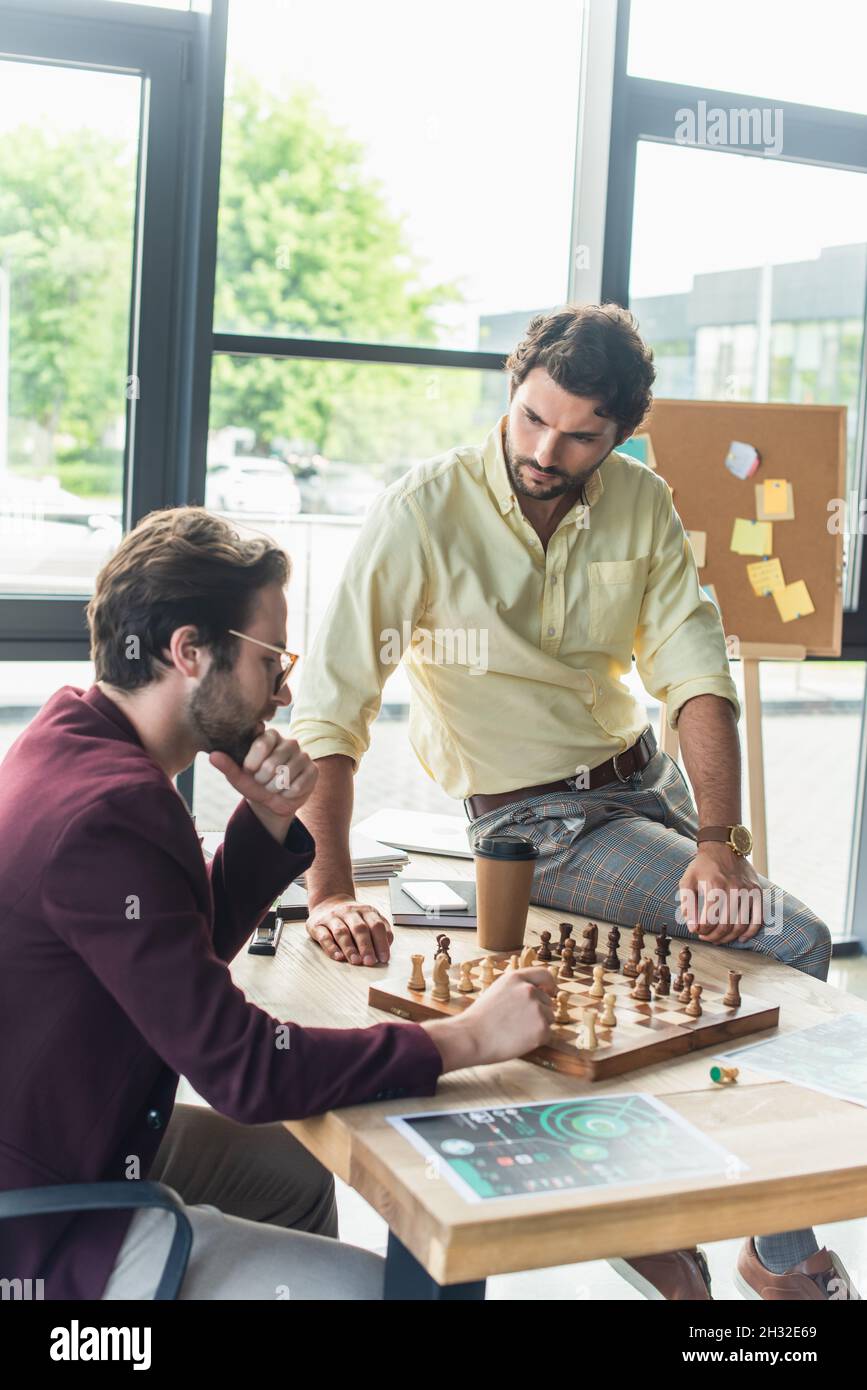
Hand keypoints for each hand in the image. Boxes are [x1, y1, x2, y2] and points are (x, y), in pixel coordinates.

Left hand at [209, 729, 317, 839]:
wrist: (273, 802)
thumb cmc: (254, 783)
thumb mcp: (239, 776)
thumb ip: (227, 766)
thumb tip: (212, 756)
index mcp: (269, 736)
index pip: (261, 743)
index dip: (252, 763)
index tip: (249, 770)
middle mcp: (289, 742)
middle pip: (272, 764)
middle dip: (263, 781)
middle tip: (263, 782)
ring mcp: (303, 755)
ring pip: (285, 776)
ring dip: (275, 788)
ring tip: (274, 786)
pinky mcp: (313, 770)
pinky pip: (298, 785)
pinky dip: (288, 794)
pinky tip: (287, 790)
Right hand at [306, 895, 392, 966]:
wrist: (327, 902)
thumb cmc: (352, 917)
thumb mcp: (369, 918)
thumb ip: (381, 930)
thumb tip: (386, 947)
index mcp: (365, 911)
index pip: (376, 926)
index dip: (381, 943)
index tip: (384, 958)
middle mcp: (349, 912)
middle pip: (360, 929)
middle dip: (366, 947)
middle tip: (370, 962)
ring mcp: (332, 917)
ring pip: (342, 932)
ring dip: (350, 948)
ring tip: (356, 961)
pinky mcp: (317, 925)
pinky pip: (324, 937)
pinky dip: (331, 948)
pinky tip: (338, 957)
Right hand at [422, 967, 556, 1072]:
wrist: (471, 1037)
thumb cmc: (480, 1018)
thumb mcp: (497, 990)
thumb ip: (517, 988)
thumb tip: (537, 991)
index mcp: (516, 978)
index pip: (544, 975)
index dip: (549, 985)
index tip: (550, 992)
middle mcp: (529, 990)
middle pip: (548, 1002)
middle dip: (539, 1012)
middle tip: (517, 1023)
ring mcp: (537, 1009)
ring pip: (549, 1018)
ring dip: (538, 1025)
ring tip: (516, 1031)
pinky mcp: (541, 1028)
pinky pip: (547, 1034)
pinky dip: (537, 1040)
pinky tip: (519, 1040)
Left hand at [678, 844, 763, 943]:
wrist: (724, 846)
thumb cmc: (703, 866)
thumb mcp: (688, 880)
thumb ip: (688, 904)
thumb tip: (692, 927)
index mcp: (715, 886)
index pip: (710, 918)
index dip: (703, 930)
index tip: (697, 932)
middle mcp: (734, 889)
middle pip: (726, 924)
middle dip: (714, 936)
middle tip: (706, 937)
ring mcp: (748, 891)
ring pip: (741, 925)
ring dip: (729, 937)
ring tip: (719, 938)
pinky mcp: (757, 892)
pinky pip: (758, 918)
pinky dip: (750, 932)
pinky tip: (741, 938)